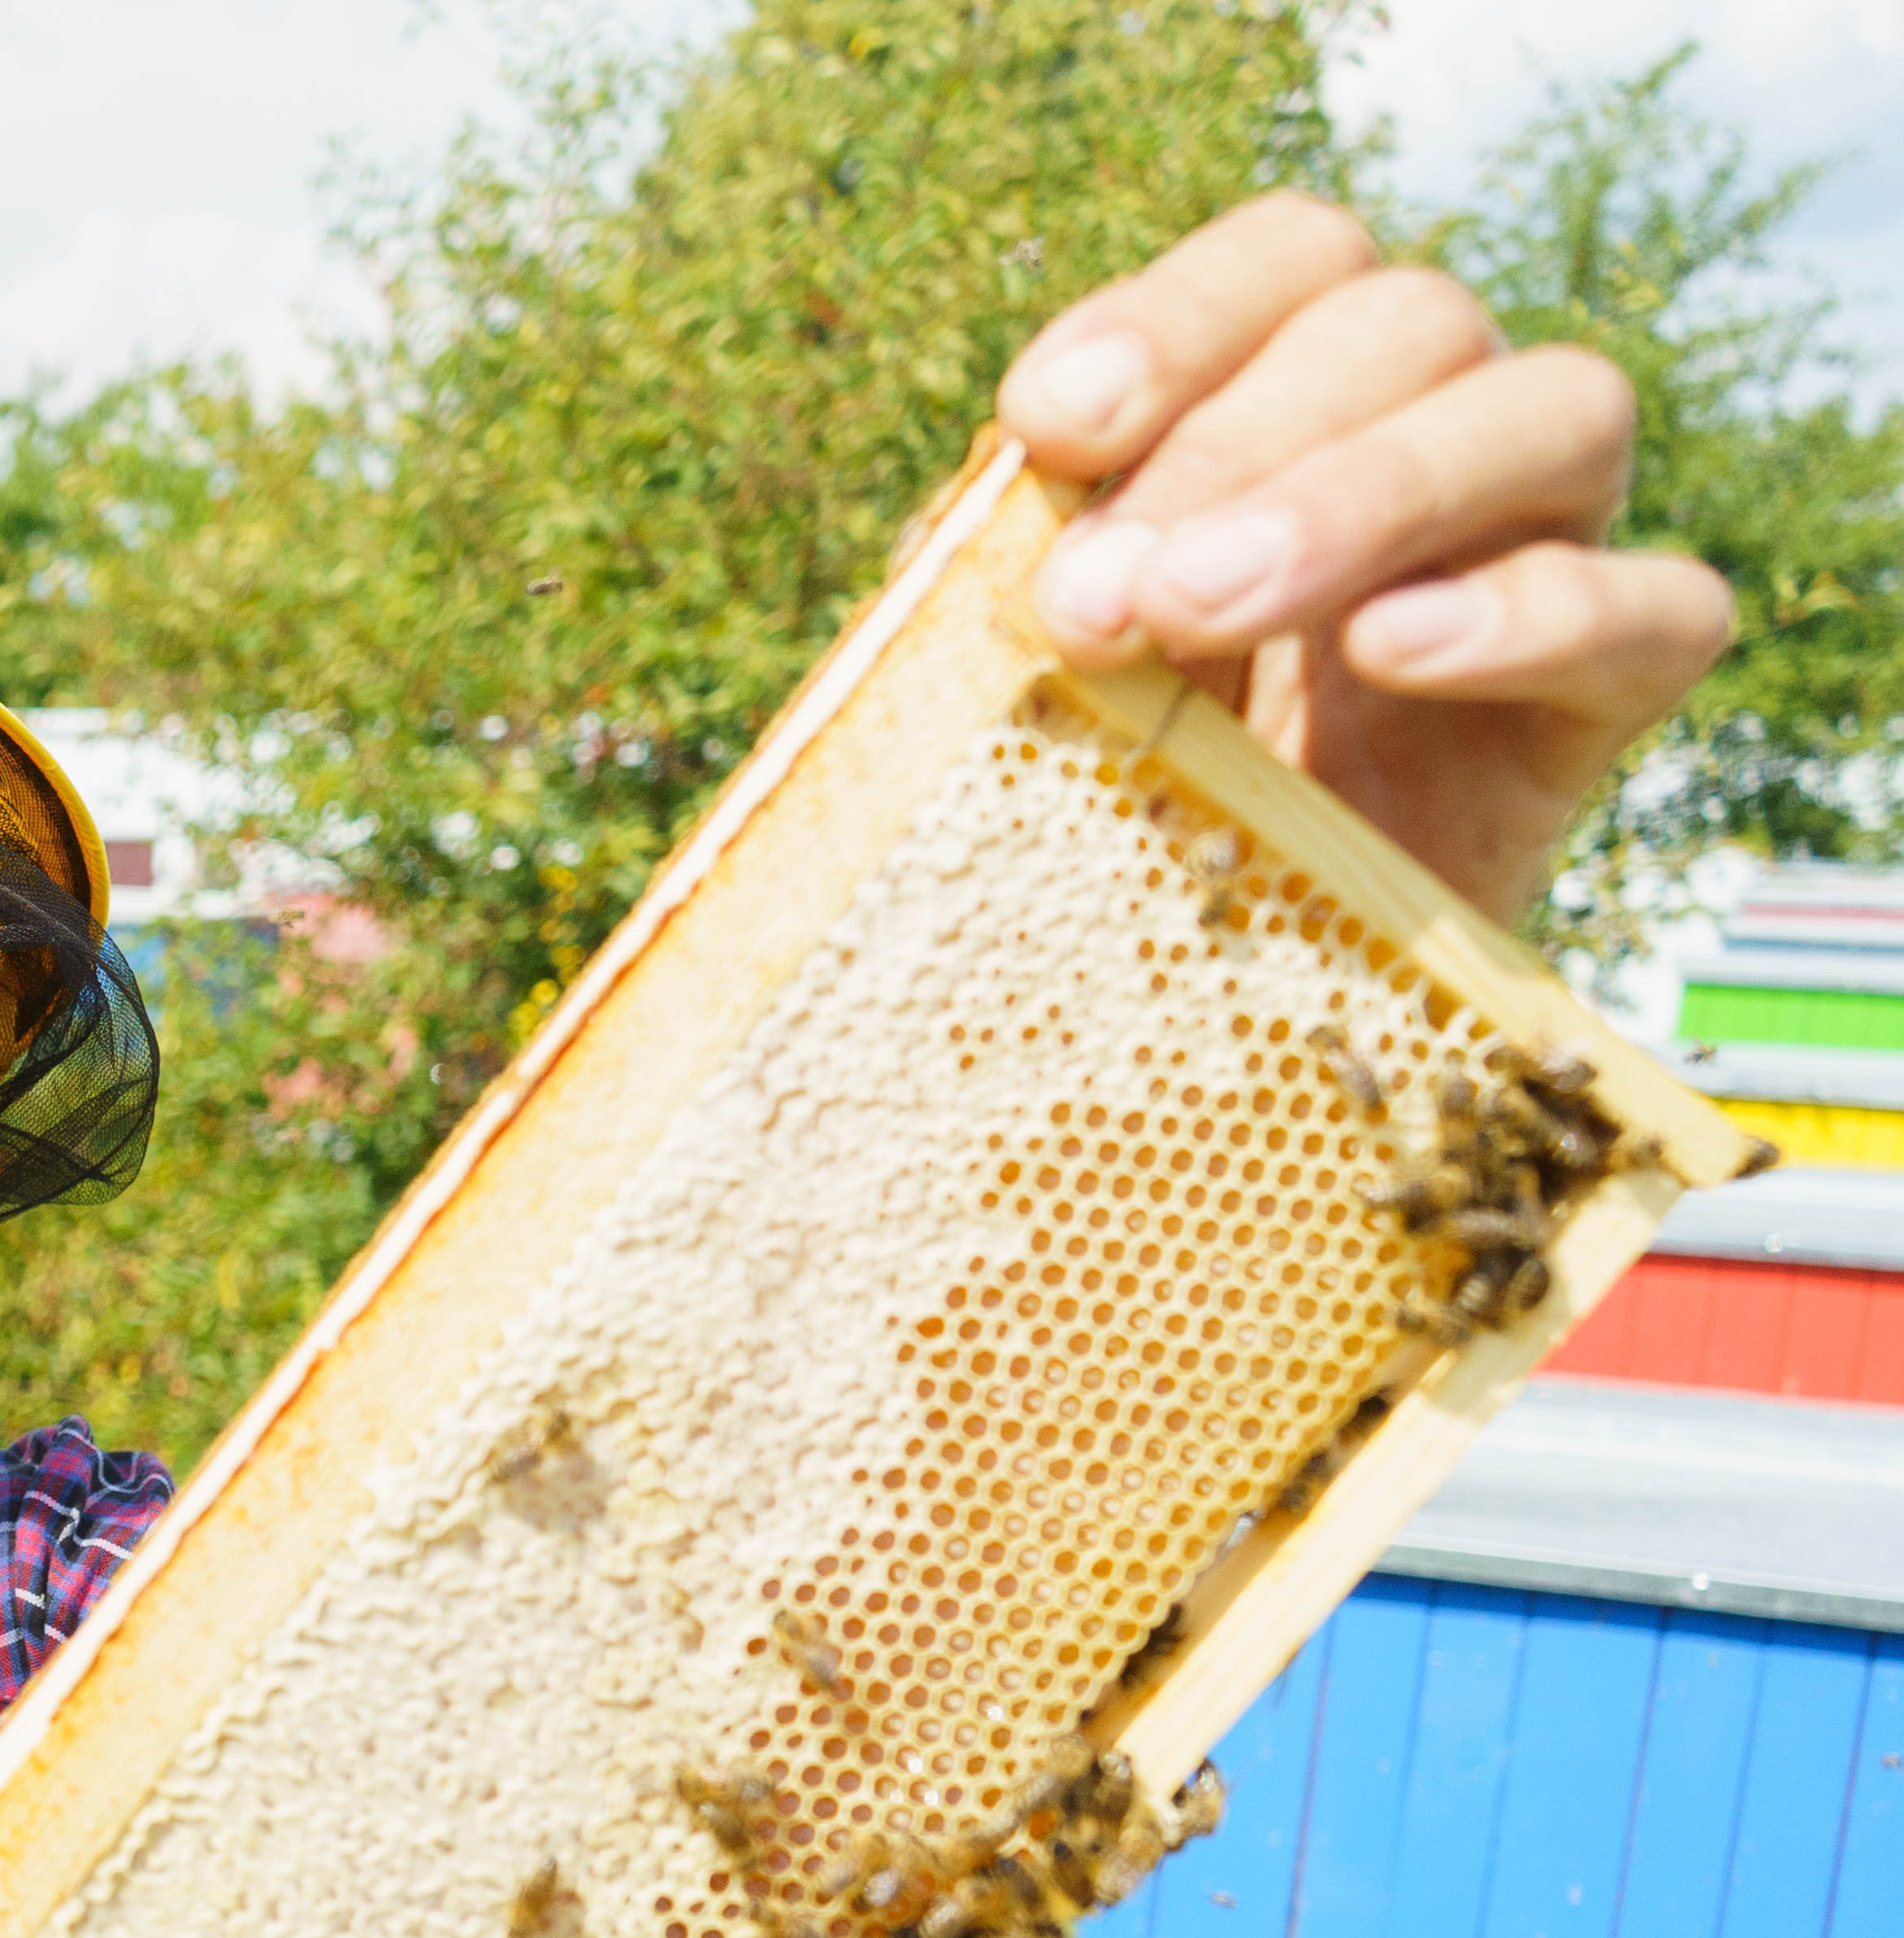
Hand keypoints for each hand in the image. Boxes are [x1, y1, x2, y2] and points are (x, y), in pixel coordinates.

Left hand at [995, 193, 1733, 925]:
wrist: (1202, 1000)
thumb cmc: (1099, 803)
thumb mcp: (1022, 683)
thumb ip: (1001, 591)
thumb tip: (955, 550)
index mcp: (1299, 394)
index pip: (1290, 259)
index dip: (1177, 313)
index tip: (1042, 427)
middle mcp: (1446, 433)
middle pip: (1408, 321)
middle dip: (1233, 444)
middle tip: (1091, 597)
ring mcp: (1550, 547)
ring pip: (1561, 409)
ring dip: (1367, 496)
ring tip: (1196, 612)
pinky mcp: (1611, 697)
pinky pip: (1659, 607)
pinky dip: (1532, 614)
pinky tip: (1391, 653)